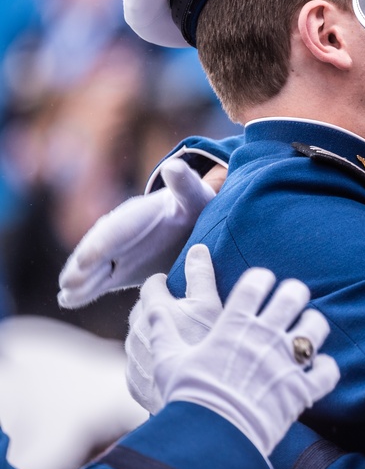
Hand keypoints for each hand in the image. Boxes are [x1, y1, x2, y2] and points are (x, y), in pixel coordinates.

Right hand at [58, 159, 216, 308]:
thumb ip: (184, 184)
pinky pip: (99, 281)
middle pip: (98, 250)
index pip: (116, 229)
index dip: (102, 244)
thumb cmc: (193, 205)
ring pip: (94, 268)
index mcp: (136, 214)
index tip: (87, 259)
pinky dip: (84, 291)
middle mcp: (120, 233)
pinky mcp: (119, 270)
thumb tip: (173, 167)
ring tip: (66, 294)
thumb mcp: (194, 195)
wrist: (191, 222)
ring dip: (80, 281)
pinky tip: (67, 301)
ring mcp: (117, 253)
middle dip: (84, 266)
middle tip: (69, 282)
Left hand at [125, 244, 222, 413]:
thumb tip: (195, 249)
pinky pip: (138, 365)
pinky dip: (150, 359)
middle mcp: (135, 334)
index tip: (174, 283)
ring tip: (175, 338)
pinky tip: (170, 363)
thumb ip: (201, 275)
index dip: (163, 282)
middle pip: (141, 312)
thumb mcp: (213, 305)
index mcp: (152, 310)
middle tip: (177, 310)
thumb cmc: (210, 348)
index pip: (151, 286)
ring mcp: (133, 362)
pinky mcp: (135, 385)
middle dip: (155, 307)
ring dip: (151, 334)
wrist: (203, 403)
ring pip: (137, 339)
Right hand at [146, 265, 339, 455]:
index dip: (262, 278)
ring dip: (314, 325)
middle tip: (292, 296)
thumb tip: (152, 308)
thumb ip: (163, 331)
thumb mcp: (169, 361)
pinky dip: (326, 369)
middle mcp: (265, 337)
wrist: (209, 437)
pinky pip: (327, 371)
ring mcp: (286, 361)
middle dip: (295, 292)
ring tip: (309, 327)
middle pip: (292, 295)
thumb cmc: (187, 398)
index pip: (255, 283)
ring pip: (315, 327)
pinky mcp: (301, 389)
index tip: (263, 281)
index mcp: (234, 325)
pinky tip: (320, 368)